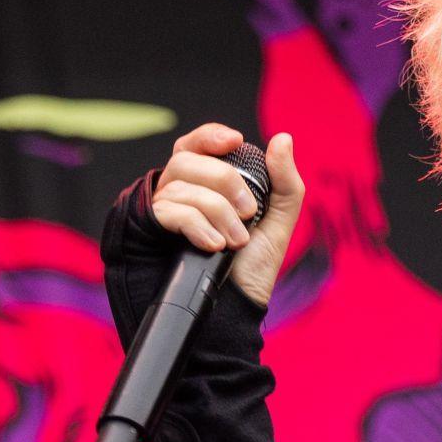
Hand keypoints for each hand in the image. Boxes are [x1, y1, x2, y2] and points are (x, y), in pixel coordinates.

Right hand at [152, 123, 304, 307]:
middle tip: (249, 212)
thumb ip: (285, 180)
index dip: (211, 136)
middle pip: (187, 160)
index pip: (198, 144)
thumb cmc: (254, 263)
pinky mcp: (156, 231)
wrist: (237, 304)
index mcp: (209, 182)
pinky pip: (172, 212)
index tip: (235, 141)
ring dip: (218, 212)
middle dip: (225, 181)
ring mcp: (167, 209)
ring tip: (236, 240)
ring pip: (181, 186)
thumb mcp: (280, 219)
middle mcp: (183, 190)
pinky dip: (199, 226)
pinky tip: (215, 245)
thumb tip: (282, 139)